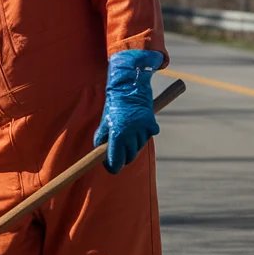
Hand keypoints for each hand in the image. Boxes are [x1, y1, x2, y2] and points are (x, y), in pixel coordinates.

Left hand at [94, 49, 163, 172]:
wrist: (129, 87)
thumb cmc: (114, 106)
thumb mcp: (104, 122)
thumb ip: (102, 139)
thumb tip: (101, 155)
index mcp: (117, 135)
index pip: (116, 161)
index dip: (113, 167)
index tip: (111, 168)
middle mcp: (131, 134)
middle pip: (129, 157)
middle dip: (123, 156)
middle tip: (119, 150)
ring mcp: (143, 130)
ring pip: (138, 147)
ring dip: (133, 145)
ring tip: (128, 132)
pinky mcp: (152, 125)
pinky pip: (147, 137)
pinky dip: (143, 135)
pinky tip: (138, 126)